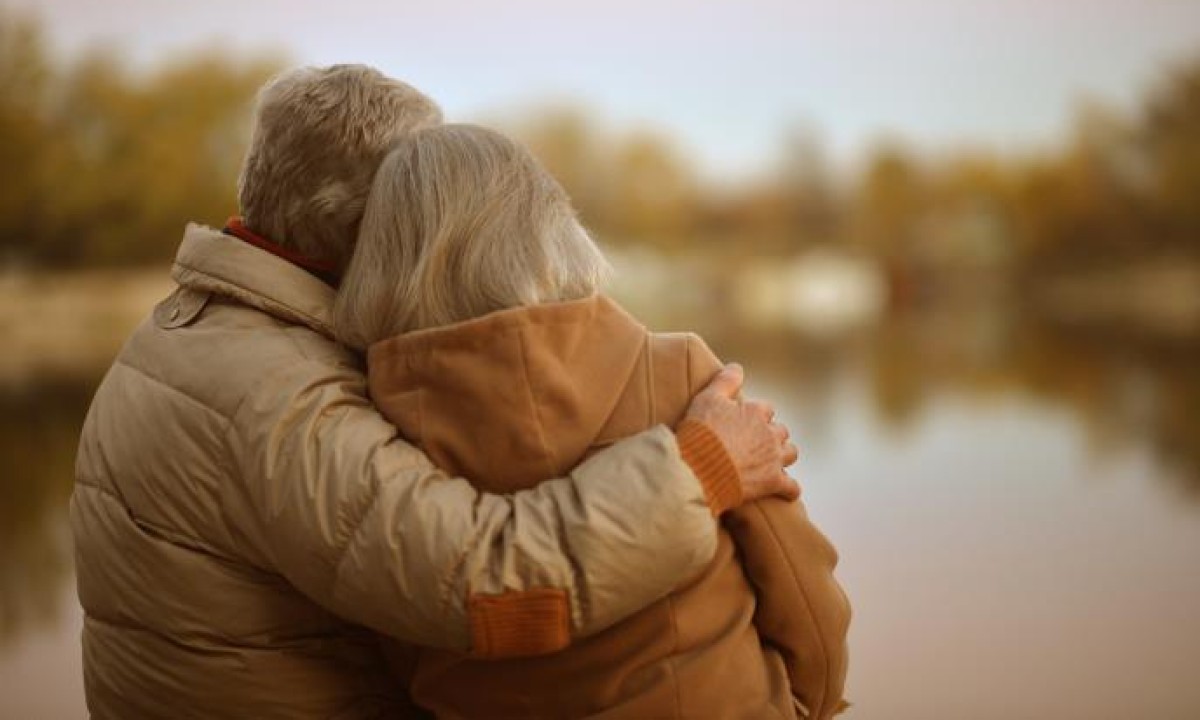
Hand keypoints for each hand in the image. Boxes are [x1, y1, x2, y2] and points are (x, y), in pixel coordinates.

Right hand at [684, 363, 799, 503]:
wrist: (698, 468)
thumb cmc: (700, 433)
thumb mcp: (706, 398)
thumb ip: (725, 381)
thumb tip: (737, 367)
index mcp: (756, 412)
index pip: (765, 408)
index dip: (755, 414)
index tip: (744, 420)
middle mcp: (769, 433)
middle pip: (780, 430)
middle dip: (771, 434)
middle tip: (756, 441)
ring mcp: (773, 459)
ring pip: (790, 453)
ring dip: (783, 455)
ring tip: (773, 459)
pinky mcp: (772, 482)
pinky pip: (791, 486)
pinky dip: (789, 488)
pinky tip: (785, 490)